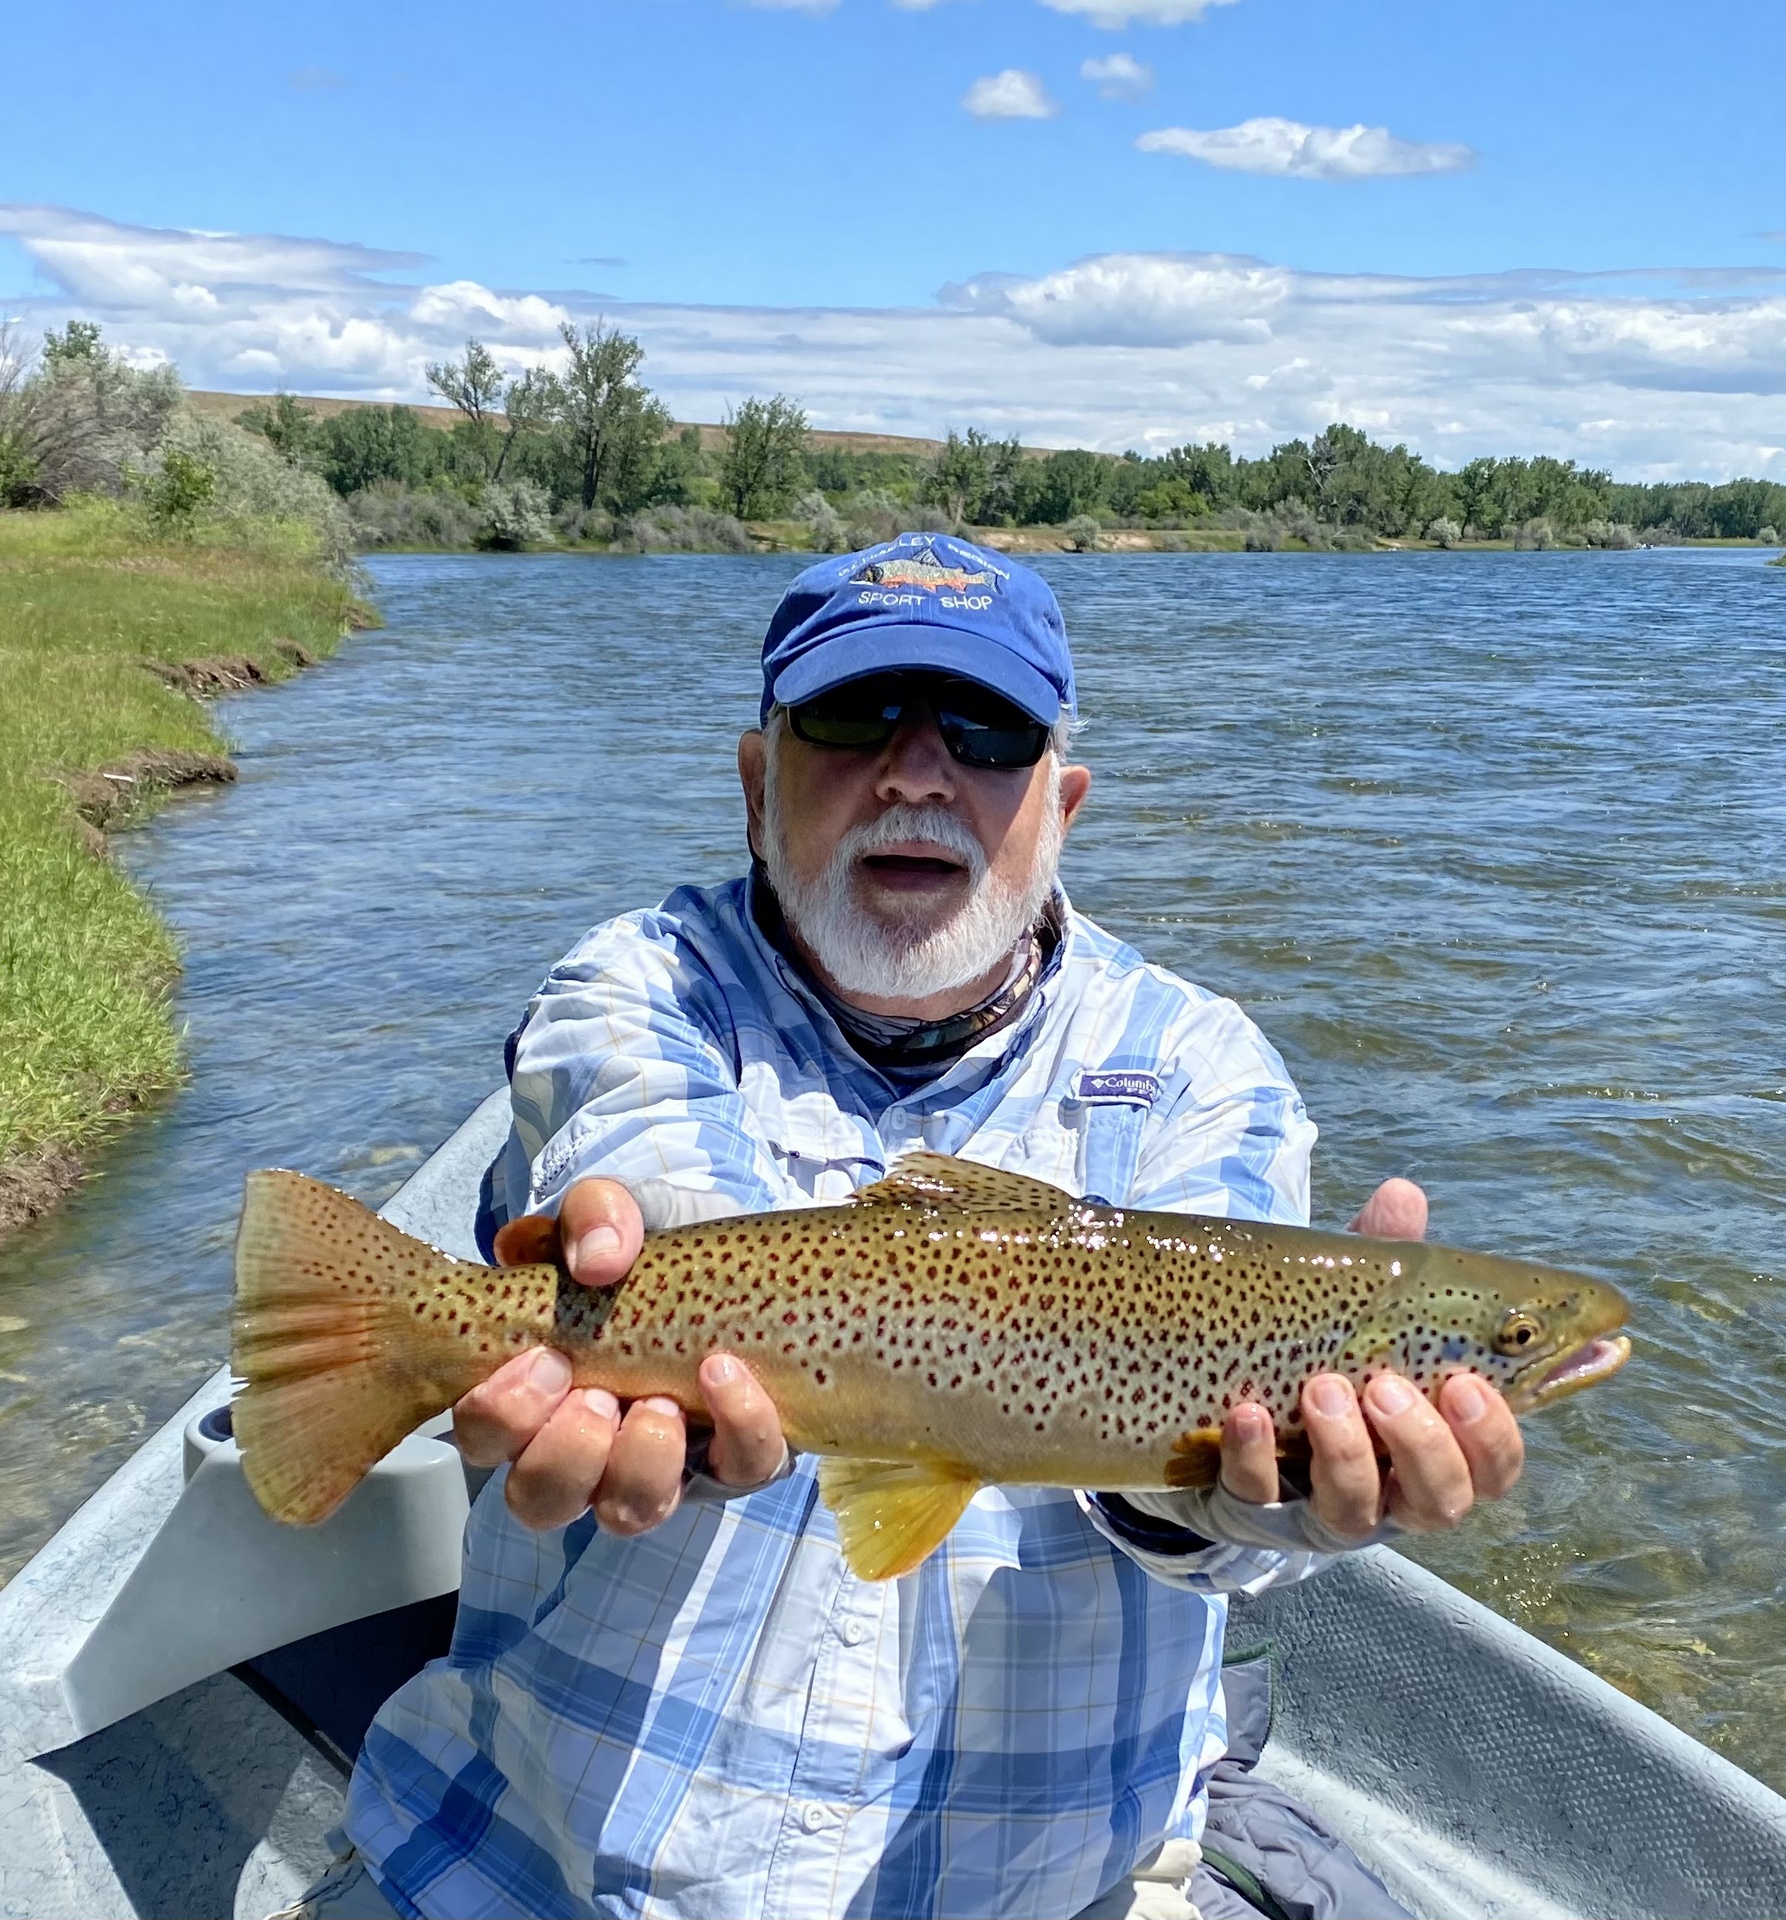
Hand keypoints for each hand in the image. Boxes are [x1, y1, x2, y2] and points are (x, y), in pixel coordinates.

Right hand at [453, 1177, 786, 1533]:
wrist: (737, 1257)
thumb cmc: (649, 1250)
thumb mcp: (615, 1215)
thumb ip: (594, 1214)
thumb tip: (598, 1257)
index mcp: (534, 1390)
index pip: (483, 1435)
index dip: (501, 1415)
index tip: (546, 1360)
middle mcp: (585, 1445)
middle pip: (539, 1499)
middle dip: (565, 1453)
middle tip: (598, 1396)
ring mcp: (659, 1463)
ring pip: (625, 1512)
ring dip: (640, 1463)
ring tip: (662, 1404)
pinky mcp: (735, 1458)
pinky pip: (737, 1471)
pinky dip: (736, 1428)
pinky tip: (730, 1376)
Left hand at [1217, 1177, 1524, 1539]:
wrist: (1216, 1414)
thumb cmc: (1314, 1354)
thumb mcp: (1349, 1306)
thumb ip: (1382, 1260)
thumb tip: (1402, 1195)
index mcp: (1432, 1446)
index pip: (1493, 1463)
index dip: (1496, 1434)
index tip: (1470, 1380)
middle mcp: (1388, 1491)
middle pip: (1441, 1500)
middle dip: (1422, 1446)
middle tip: (1388, 1385)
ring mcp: (1317, 1507)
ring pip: (1356, 1510)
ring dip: (1345, 1450)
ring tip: (1321, 1388)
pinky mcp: (1248, 1509)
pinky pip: (1255, 1495)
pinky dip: (1253, 1456)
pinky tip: (1248, 1413)